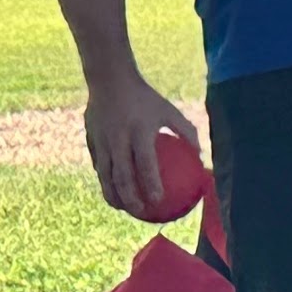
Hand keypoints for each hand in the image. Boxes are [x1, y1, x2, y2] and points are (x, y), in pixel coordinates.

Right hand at [81, 72, 199, 215]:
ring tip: (123, 208)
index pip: (144, 164)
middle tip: (140, 212)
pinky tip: (112, 189)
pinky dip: (105, 179)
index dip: (150, 184)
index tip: (158, 201)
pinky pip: (98, 165)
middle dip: (129, 198)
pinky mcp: (90, 140)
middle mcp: (118, 139)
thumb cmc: (146, 98)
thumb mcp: (169, 110)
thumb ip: (186, 132)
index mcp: (139, 131)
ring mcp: (101, 141)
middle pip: (121, 176)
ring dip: (113, 194)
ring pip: (105, 175)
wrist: (109, 79)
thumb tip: (201, 156)